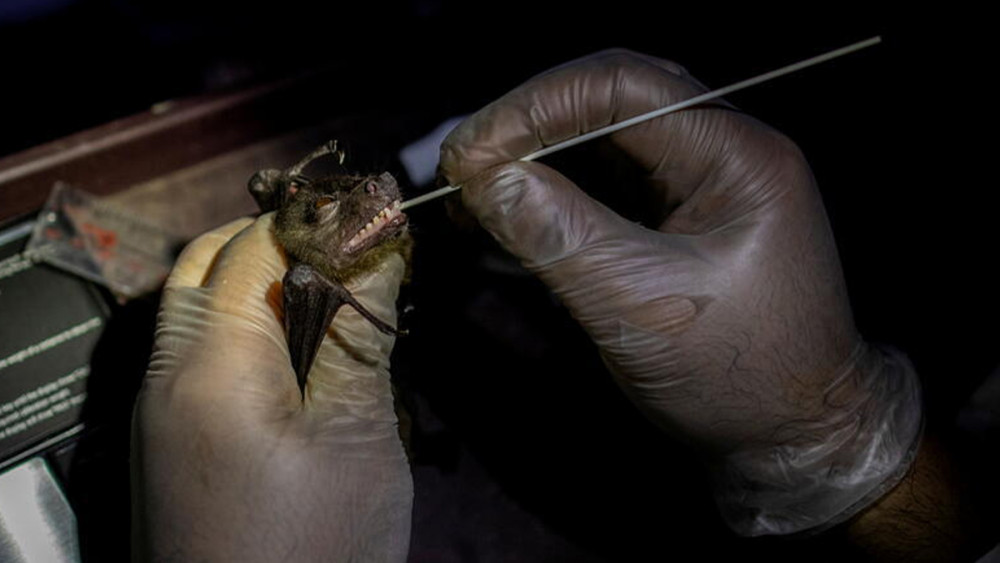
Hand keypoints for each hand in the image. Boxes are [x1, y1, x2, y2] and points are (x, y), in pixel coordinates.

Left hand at [131, 215, 411, 561]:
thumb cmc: (315, 554)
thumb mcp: (356, 438)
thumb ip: (360, 336)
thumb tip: (377, 251)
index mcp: (210, 365)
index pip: (254, 246)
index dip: (316, 223)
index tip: (375, 224)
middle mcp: (166, 377)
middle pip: (207, 268)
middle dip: (279, 246)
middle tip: (352, 260)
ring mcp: (158, 413)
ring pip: (200, 311)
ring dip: (263, 289)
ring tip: (339, 309)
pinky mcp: (169, 444)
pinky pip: (200, 360)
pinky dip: (248, 336)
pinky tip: (306, 364)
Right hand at [439, 49, 921, 535]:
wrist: (795, 434)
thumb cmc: (735, 375)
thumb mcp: (638, 306)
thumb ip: (557, 233)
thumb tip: (478, 176)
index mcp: (737, 154)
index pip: (621, 87)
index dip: (532, 108)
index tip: (467, 154)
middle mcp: (725, 146)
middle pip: (611, 95)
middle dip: (529, 122)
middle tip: (461, 162)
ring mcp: (704, 176)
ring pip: (604, 133)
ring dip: (537, 152)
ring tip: (473, 184)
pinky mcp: (681, 209)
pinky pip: (609, 176)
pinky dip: (556, 185)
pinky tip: (511, 204)